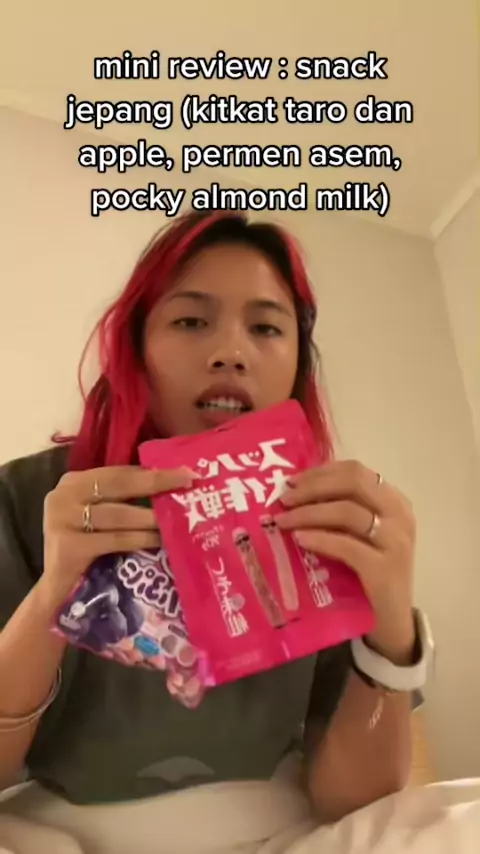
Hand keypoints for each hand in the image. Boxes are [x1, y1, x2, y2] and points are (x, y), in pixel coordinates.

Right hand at [41, 465, 193, 606]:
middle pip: (117, 485)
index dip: (150, 471)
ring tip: (177, 517)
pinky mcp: (68, 547)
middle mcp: (63, 496)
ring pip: (117, 514)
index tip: (182, 471)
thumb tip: (167, 486)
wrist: (57, 589)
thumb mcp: (96, 516)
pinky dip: (139, 538)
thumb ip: (120, 500)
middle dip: (155, 483)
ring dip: (150, 517)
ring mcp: (62, 520)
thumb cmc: (85, 548)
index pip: (116, 473)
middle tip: (186, 481)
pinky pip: (113, 539)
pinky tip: (159, 540)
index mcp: (73, 483)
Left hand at [275, 460, 416, 664]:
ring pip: (348, 512)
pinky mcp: (385, 569)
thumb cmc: (367, 574)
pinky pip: (346, 545)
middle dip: (313, 487)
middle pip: (353, 483)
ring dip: (309, 512)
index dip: (321, 472)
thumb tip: (294, 491)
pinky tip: (299, 539)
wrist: (390, 621)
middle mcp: (399, 515)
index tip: (292, 480)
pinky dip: (319, 538)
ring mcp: (396, 542)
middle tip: (284, 498)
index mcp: (394, 501)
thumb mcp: (359, 535)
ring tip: (283, 520)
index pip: (356, 471)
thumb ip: (339, 511)